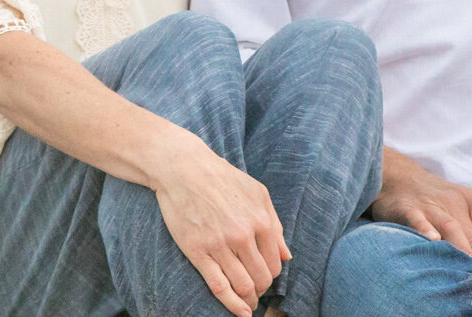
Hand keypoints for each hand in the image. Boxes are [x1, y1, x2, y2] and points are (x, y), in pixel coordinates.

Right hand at [152, 135, 290, 316]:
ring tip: (248, 303)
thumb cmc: (223, 178)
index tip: (264, 278)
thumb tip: (287, 255)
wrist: (184, 169)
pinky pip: (219, 287)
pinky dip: (232, 305)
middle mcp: (243, 235)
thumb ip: (276, 224)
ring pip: (243, 286)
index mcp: (261, 220)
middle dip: (261, 290)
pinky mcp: (198, 252)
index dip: (271, 275)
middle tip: (255, 292)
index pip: (275, 263)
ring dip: (249, 300)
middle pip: (261, 278)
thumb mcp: (258, 193)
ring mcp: (220, 245)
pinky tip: (240, 313)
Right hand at [371, 148, 471, 279]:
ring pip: (453, 229)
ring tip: (468, 277)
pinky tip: (433, 241)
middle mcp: (457, 201)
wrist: (400, 178)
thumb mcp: (466, 215)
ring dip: (462, 254)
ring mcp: (433, 204)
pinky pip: (420, 220)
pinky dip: (426, 230)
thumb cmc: (437, 202)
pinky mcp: (410, 208)